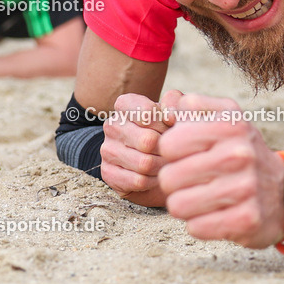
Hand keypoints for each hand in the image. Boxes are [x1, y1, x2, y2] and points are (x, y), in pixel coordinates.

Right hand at [99, 90, 182, 206]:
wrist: (153, 162)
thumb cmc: (166, 132)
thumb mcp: (174, 111)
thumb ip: (175, 102)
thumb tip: (170, 116)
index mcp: (126, 105)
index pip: (147, 112)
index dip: (165, 123)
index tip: (170, 127)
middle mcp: (112, 125)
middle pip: (148, 141)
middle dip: (166, 150)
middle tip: (172, 151)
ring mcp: (108, 149)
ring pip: (144, 163)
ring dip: (162, 167)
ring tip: (165, 163)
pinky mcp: (108, 173)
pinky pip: (138, 181)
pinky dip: (153, 181)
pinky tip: (155, 176)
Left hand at [158, 93, 283, 248]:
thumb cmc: (244, 153)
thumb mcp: (228, 118)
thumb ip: (195, 105)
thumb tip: (170, 104)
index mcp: (231, 125)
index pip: (169, 144)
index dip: (172, 154)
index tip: (188, 156)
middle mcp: (239, 154)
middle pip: (168, 178)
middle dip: (175, 183)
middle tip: (193, 181)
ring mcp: (245, 189)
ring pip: (177, 205)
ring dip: (185, 205)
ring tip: (203, 197)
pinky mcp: (246, 220)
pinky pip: (195, 228)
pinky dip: (200, 223)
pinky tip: (216, 213)